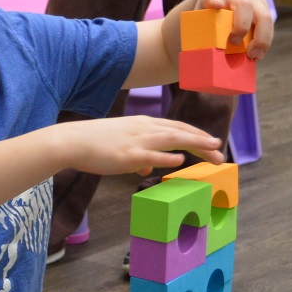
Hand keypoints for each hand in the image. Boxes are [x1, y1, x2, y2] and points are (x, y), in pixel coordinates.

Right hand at [58, 116, 223, 178]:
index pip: (176, 126)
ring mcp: (137, 140)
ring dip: (196, 144)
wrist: (71, 141)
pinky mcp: (128, 154)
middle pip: (180, 131)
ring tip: (213, 151)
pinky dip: (168, 156)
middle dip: (202, 140)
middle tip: (220, 151)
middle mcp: (143, 128)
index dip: (196, 133)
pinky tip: (181, 160)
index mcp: (142, 123)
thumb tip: (149, 167)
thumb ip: (138, 154)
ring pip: (173, 139)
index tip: (210, 142)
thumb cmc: (93, 143)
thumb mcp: (120, 144)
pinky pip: (152, 155)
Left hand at [194, 0, 273, 59]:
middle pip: (244, 5)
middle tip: (233, 42)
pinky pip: (268, 25)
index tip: (214, 4)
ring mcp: (254, 0)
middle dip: (241, 26)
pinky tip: (259, 54)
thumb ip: (198, 27)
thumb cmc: (210, 6)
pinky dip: (265, 41)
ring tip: (253, 55)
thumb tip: (197, 56)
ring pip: (263, 16)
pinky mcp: (264, 8)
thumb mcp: (201, 10)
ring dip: (260, 38)